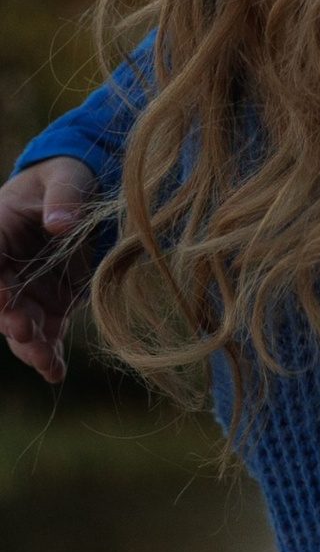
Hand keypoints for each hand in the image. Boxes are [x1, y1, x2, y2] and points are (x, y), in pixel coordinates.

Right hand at [0, 161, 99, 383]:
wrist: (80, 198)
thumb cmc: (66, 179)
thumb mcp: (68, 178)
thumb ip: (64, 198)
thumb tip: (60, 224)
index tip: (0, 292)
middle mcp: (4, 265)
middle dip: (8, 317)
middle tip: (23, 330)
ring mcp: (25, 289)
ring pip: (18, 323)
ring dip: (28, 344)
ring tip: (44, 362)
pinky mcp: (49, 306)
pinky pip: (45, 335)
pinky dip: (48, 355)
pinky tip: (55, 373)